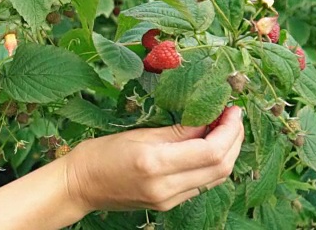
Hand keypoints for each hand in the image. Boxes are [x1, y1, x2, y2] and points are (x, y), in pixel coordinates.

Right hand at [65, 105, 243, 212]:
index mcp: (155, 164)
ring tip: (225, 130)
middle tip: (232, 117)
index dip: (229, 130)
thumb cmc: (101, 153)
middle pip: (220, 167)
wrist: (81, 185)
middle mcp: (166, 187)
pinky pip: (202, 185)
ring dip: (227, 153)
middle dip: (234, 140)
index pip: (210, 150)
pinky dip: (213, 165)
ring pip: (216, 178)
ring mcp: (169, 200)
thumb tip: (210, 120)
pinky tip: (209, 148)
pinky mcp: (168, 205)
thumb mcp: (139, 134)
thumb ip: (178, 131)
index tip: (232, 109)